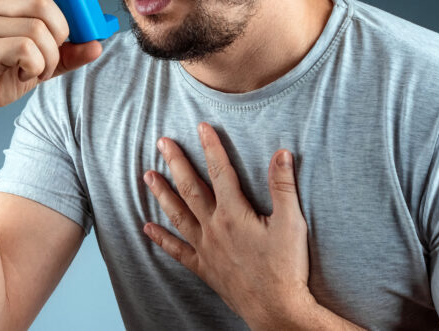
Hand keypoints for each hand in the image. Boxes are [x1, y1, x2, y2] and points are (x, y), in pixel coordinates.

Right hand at [0, 0, 102, 132]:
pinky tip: (22, 75)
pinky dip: (36, 68)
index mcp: (0, 1)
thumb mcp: (39, 62)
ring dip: (50, 57)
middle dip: (62, 31)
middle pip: (43, 1)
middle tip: (53, 55)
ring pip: (39, 28)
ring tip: (36, 70)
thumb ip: (67, 52)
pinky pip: (27, 49)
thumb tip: (96, 45)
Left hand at [142, 123, 315, 328]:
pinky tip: (147, 228)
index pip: (219, 171)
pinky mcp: (204, 267)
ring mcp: (206, 248)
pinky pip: (177, 250)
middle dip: (175, 162)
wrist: (277, 310)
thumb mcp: (291, 223)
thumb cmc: (286, 268)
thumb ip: (283, 186)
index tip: (201, 127)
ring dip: (162, 194)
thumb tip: (281, 153)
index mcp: (234, 213)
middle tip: (162, 142)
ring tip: (147, 175)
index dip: (211, 146)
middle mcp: (214, 227)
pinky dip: (161, 239)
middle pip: (190, 188)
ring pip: (178, 215)